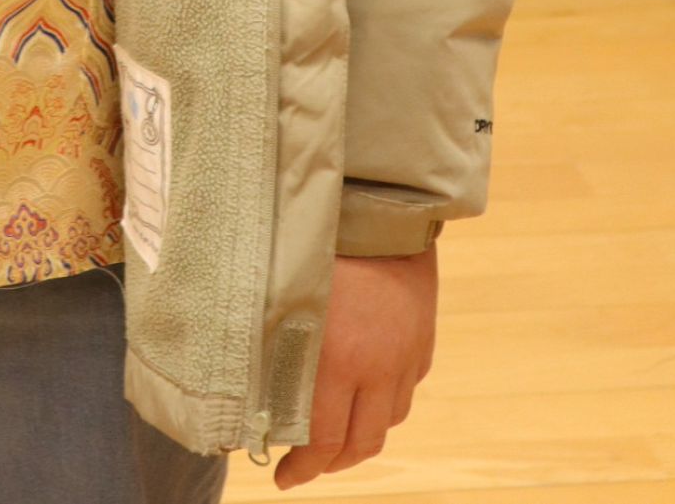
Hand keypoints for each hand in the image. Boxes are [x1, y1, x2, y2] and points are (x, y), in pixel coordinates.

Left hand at [274, 250, 435, 485]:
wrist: (378, 198)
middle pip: (363, 442)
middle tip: (308, 464)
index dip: (302, 468)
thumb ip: (274, 350)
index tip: (281, 477)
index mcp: (339, 359)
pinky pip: (408, 386)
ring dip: (363, 433)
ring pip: (389, 418)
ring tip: (337, 430)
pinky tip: (368, 389)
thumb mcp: (284, 296)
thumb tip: (251, 395)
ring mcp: (407, 352)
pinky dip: (387, 399)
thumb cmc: (317, 240)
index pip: (324, 441)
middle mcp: (380, 365)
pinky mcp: (424, 336)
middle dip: (333, 462)